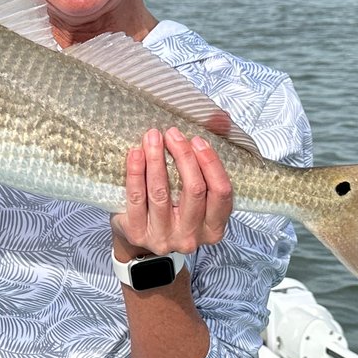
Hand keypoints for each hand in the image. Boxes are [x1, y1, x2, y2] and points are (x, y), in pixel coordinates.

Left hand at [110, 127, 233, 256]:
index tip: (197, 140)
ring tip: (153, 137)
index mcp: (213, 227)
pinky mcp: (138, 233)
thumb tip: (220, 119)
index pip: (221, 192)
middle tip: (173, 133)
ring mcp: (164, 237)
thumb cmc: (172, 209)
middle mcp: (191, 236)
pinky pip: (137, 198)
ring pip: (162, 193)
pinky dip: (136, 172)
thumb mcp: (195, 192)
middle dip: (184, 156)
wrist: (139, 236)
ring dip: (157, 159)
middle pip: (194, 190)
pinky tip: (136, 154)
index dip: (211, 163)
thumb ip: (210, 157)